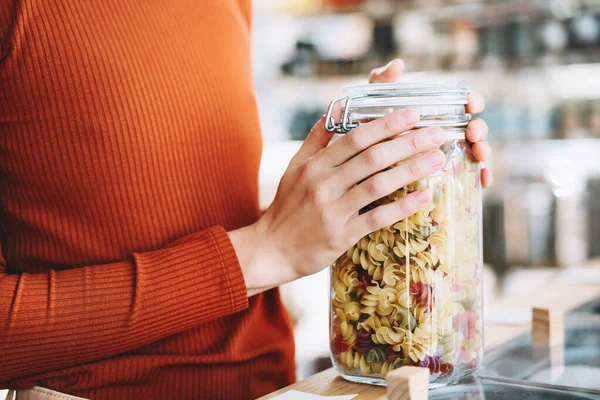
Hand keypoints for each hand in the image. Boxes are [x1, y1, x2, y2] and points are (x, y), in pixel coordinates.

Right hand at [232, 110, 446, 294]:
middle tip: (436, 133)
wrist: (271, 249)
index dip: (385, 124)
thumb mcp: (296, 166)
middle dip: (408, 142)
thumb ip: (318, 137)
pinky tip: (425, 197)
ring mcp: (333, 211)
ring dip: (411, 170)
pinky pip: (377, 218)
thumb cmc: (288, 206)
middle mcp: (324, 184)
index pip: (355, 137)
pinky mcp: (341, 235)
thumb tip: (338, 106)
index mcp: (314, 164)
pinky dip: (402, 207)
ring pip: (378, 185)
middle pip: (372, 158)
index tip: (412, 114)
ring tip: (437, 159)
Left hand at [370, 59, 492, 186]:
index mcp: (439, 114)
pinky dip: (481, 177)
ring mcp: (450, 157)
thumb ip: (383, 83)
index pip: (464, 103)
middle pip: (474, 129)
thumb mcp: (374, 106)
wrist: (364, 166)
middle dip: (479, 128)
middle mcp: (449, 134)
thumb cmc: (372, 131)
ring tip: (478, 152)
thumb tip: (398, 64)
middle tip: (473, 131)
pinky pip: (471, 179)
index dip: (472, 101)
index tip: (471, 102)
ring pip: (476, 153)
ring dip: (483, 150)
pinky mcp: (448, 179)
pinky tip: (483, 178)